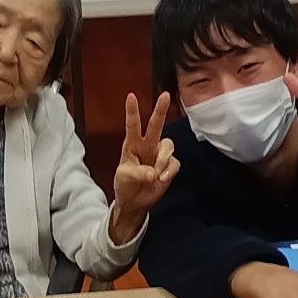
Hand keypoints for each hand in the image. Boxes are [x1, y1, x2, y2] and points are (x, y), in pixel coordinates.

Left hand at [109, 92, 179, 244]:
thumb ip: (136, 173)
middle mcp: (147, 146)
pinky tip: (161, 179)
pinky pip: (174, 163)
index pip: (132, 125)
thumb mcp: (123, 178)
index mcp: (131, 145)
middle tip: (164, 96)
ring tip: (155, 174)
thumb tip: (152, 173)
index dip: (132, 111)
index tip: (131, 96)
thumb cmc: (125, 185)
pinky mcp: (169, 166)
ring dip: (163, 159)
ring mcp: (159, 155)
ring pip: (168, 145)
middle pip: (156, 125)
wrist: (134, 201)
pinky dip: (169, 171)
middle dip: (160, 110)